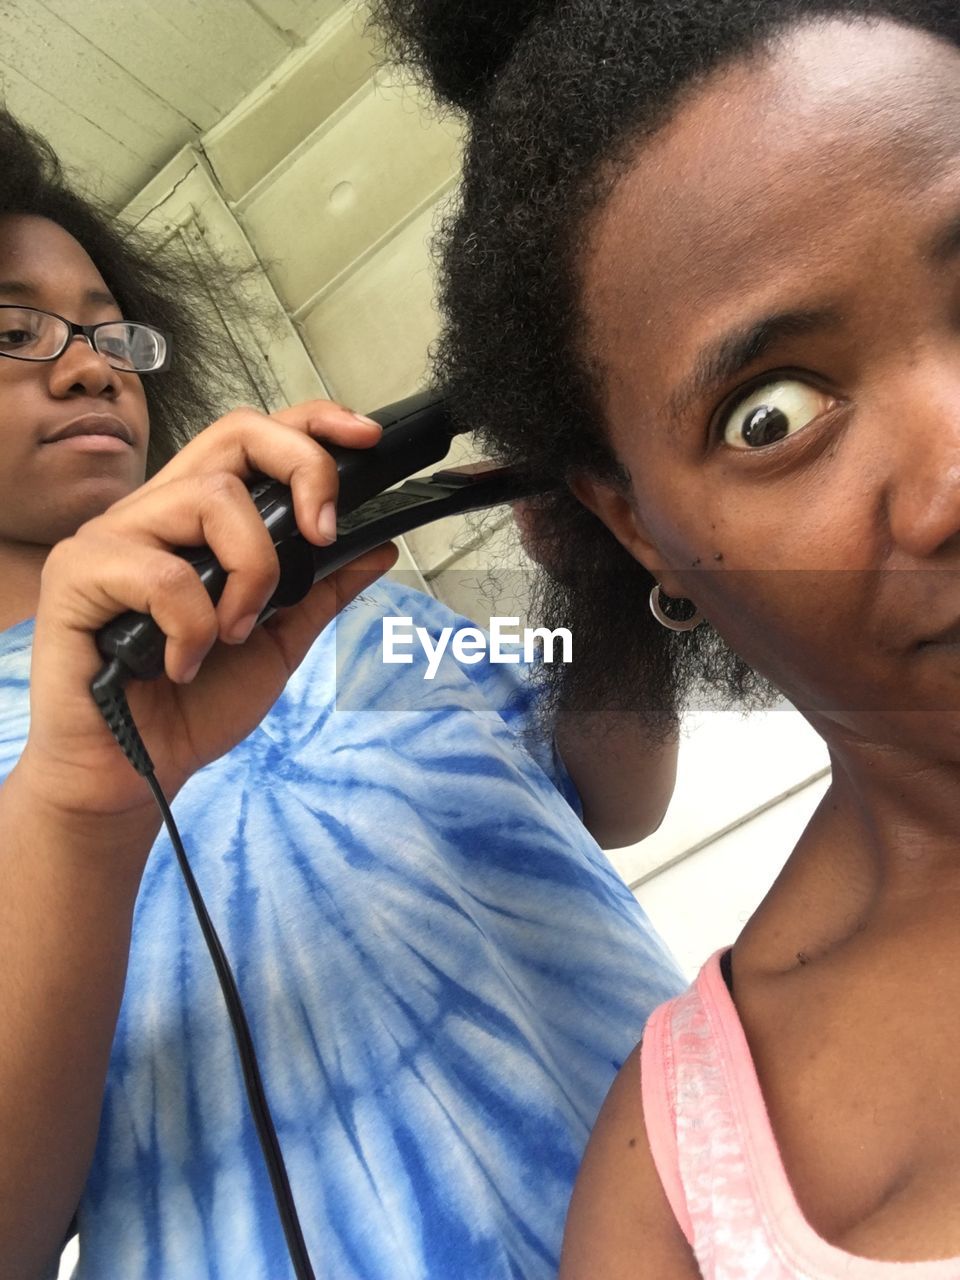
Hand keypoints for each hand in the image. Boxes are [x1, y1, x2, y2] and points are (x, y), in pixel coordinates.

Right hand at [18, 400, 397, 824]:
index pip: (253, 438)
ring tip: (236, 633)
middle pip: (236, 435)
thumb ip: (322, 590)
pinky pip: (162, 573)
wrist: (135, 773)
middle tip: (323, 532)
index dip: (311, 424)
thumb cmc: (193, 704)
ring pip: (210, 498)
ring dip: (251, 571)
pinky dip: (193, 626)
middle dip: (302, 470)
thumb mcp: (279, 642)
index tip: (365, 440)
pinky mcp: (78, 574)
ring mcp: (113, 536)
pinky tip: (182, 665)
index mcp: (201, 520)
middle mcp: (157, 511)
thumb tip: (380, 545)